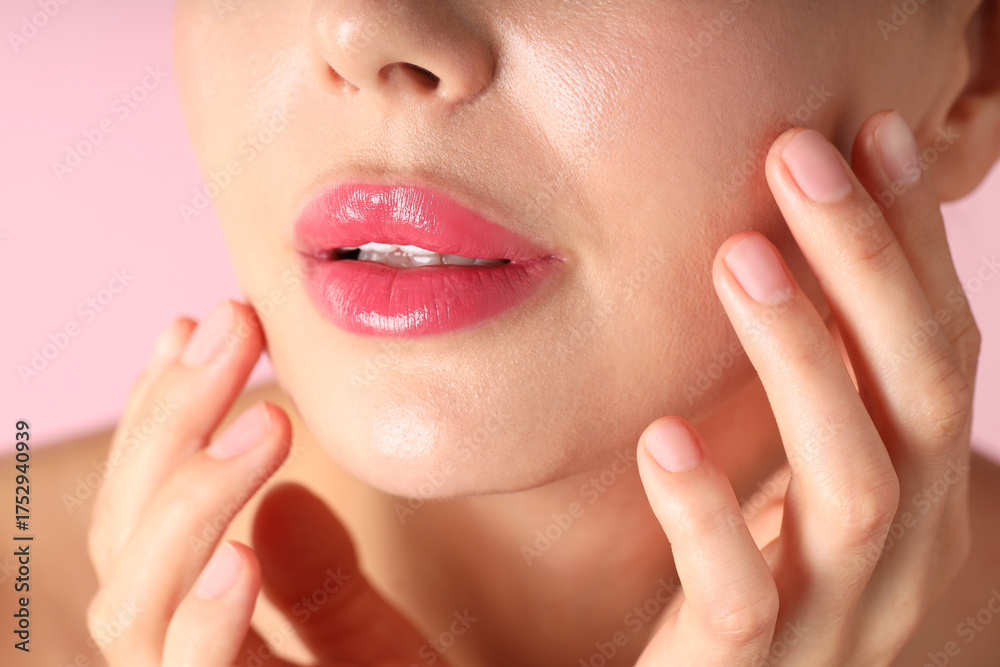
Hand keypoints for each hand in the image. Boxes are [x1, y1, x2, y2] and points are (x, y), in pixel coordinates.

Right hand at [86, 301, 439, 665]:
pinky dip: (204, 621)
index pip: (145, 514)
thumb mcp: (368, 645)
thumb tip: (282, 500)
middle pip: (128, 536)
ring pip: (135, 602)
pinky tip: (240, 554)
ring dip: (191, 496)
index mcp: (201, 629)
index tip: (189, 326)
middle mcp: (176, 658)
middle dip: (172, 418)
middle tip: (232, 322)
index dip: (157, 416)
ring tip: (269, 418)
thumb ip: (321, 585)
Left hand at [634, 111, 978, 664]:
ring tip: (740, 258)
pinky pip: (741, 595)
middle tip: (802, 160)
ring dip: (804, 361)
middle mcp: (897, 550)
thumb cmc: (758, 575)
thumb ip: (810, 391)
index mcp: (915, 494)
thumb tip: (782, 249)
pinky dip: (708, 512)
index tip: (869, 137)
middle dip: (871, 269)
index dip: (913, 244)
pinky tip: (664, 437)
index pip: (935, 353)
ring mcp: (832, 616)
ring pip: (852, 485)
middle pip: (920, 397)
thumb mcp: (801, 479)